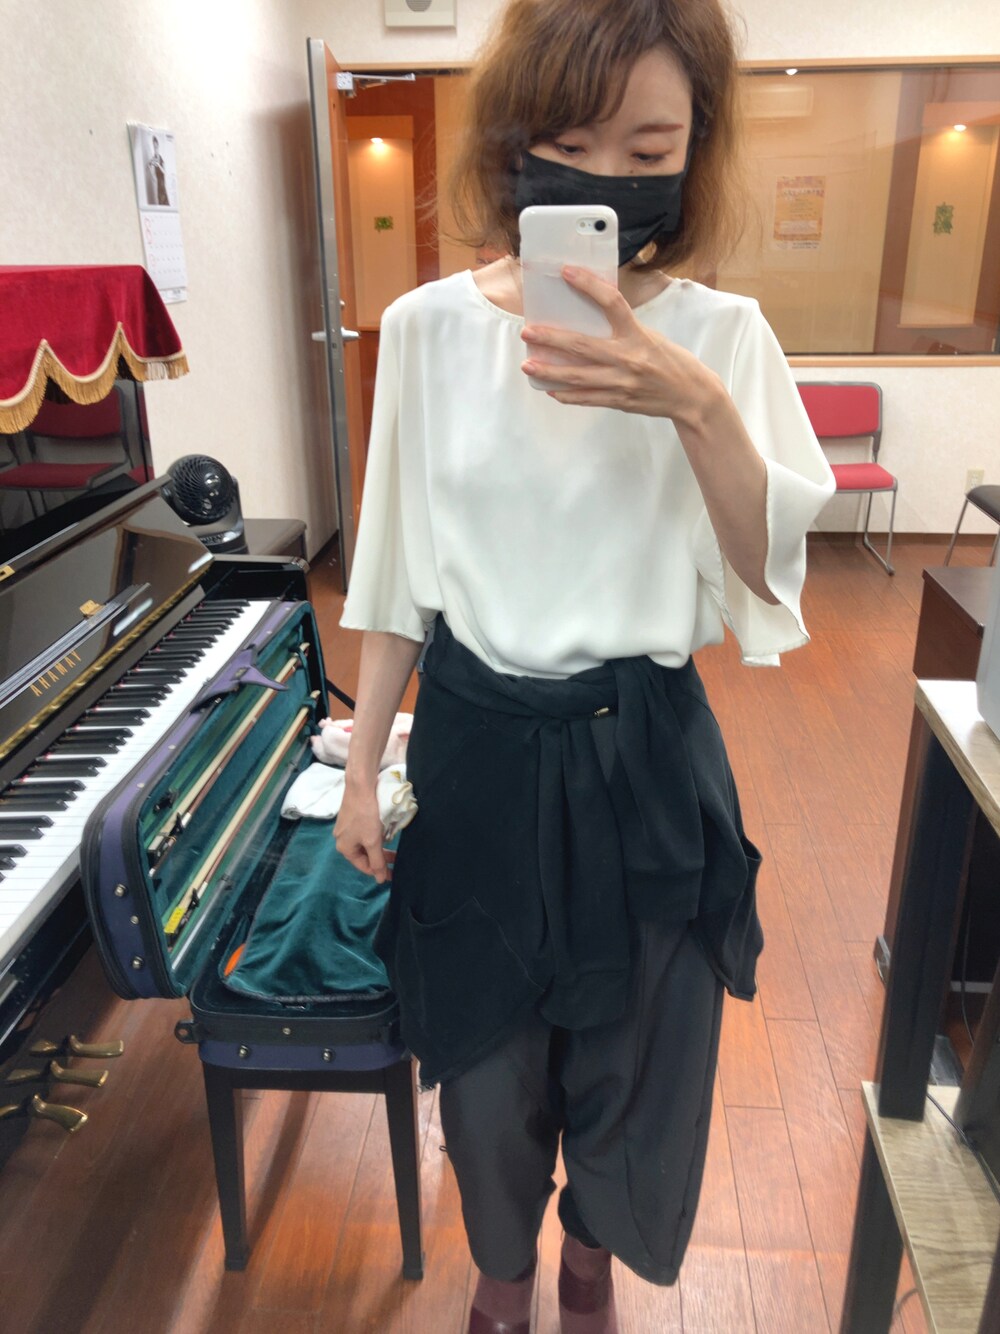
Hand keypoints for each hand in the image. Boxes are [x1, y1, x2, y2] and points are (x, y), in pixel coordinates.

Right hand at [335, 785, 390, 882]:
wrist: (361, 786)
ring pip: (365, 844)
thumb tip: (380, 880)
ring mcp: (346, 828)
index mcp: (344, 848)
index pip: (364, 866)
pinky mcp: (351, 818)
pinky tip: (384, 834)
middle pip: (364, 855)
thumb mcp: (373, 842)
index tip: (394, 874)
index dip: (379, 871)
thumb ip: (377, 861)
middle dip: (380, 858)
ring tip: (393, 848)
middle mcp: (342, 840)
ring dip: (379, 847)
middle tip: (397, 860)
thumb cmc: (366, 816)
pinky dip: (374, 837)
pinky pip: (364, 834)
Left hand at [520, 265, 711, 420]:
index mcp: (637, 335)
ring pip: (578, 376)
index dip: (589, 285)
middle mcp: (628, 358)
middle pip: (582, 346)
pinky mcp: (619, 400)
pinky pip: (586, 398)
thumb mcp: (650, 336)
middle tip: (528, 332)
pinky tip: (550, 389)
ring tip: (528, 366)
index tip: (567, 272)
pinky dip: (566, 394)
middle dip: (551, 338)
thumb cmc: (670, 360)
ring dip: (549, 371)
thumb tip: (589, 320)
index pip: (612, 302)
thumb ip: (622, 329)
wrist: (690, 396)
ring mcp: (622, 382)